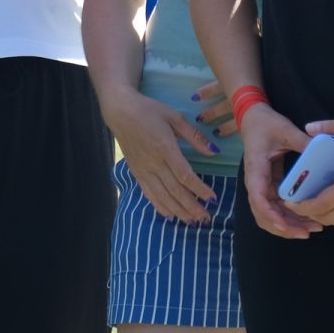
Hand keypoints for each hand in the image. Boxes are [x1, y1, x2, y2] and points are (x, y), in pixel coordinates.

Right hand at [101, 88, 220, 223]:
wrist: (120, 112)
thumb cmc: (149, 111)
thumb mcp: (174, 117)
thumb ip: (194, 136)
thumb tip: (213, 151)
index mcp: (165, 147)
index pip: (184, 175)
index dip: (199, 189)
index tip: (212, 199)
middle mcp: (153, 163)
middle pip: (175, 190)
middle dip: (192, 206)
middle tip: (206, 218)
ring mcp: (143, 170)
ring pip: (162, 196)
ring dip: (178, 211)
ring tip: (192, 221)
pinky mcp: (136, 173)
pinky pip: (148, 194)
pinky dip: (160, 206)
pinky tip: (170, 215)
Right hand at [238, 103, 324, 238]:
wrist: (254, 119)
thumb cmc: (267, 124)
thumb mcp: (286, 130)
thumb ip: (302, 141)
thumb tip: (323, 152)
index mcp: (256, 169)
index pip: (258, 198)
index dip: (270, 214)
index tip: (285, 224)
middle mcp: (256, 182)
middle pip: (263, 214)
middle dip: (283, 227)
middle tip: (307, 232)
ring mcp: (262, 186)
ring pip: (269, 215)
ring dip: (287, 225)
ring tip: (310, 230)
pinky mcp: (269, 186)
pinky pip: (276, 208)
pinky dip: (288, 217)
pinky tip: (305, 220)